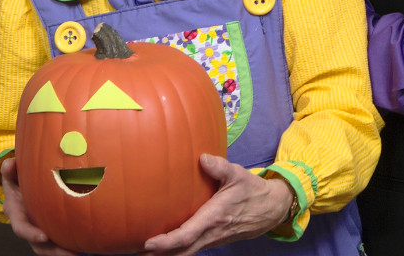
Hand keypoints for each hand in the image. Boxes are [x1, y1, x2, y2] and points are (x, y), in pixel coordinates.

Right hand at [1, 157, 77, 255]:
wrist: (21, 188)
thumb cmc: (18, 181)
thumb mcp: (12, 175)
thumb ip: (10, 171)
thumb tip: (9, 164)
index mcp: (17, 215)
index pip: (21, 228)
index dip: (31, 234)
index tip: (43, 237)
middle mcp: (28, 227)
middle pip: (39, 246)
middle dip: (54, 252)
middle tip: (71, 255)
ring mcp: (40, 230)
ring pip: (51, 248)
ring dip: (65, 253)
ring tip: (81, 254)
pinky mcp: (51, 230)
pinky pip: (59, 241)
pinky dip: (70, 245)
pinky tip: (87, 245)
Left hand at [140, 154, 294, 254]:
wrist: (269, 209)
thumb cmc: (251, 190)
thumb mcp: (238, 174)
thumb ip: (220, 166)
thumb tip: (202, 158)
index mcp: (214, 217)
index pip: (186, 235)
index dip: (167, 242)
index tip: (148, 243)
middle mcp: (211, 233)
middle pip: (181, 251)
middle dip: (158, 255)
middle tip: (134, 252)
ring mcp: (212, 240)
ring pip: (185, 253)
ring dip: (165, 255)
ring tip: (142, 252)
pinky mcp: (212, 240)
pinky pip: (190, 250)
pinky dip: (175, 251)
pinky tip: (161, 248)